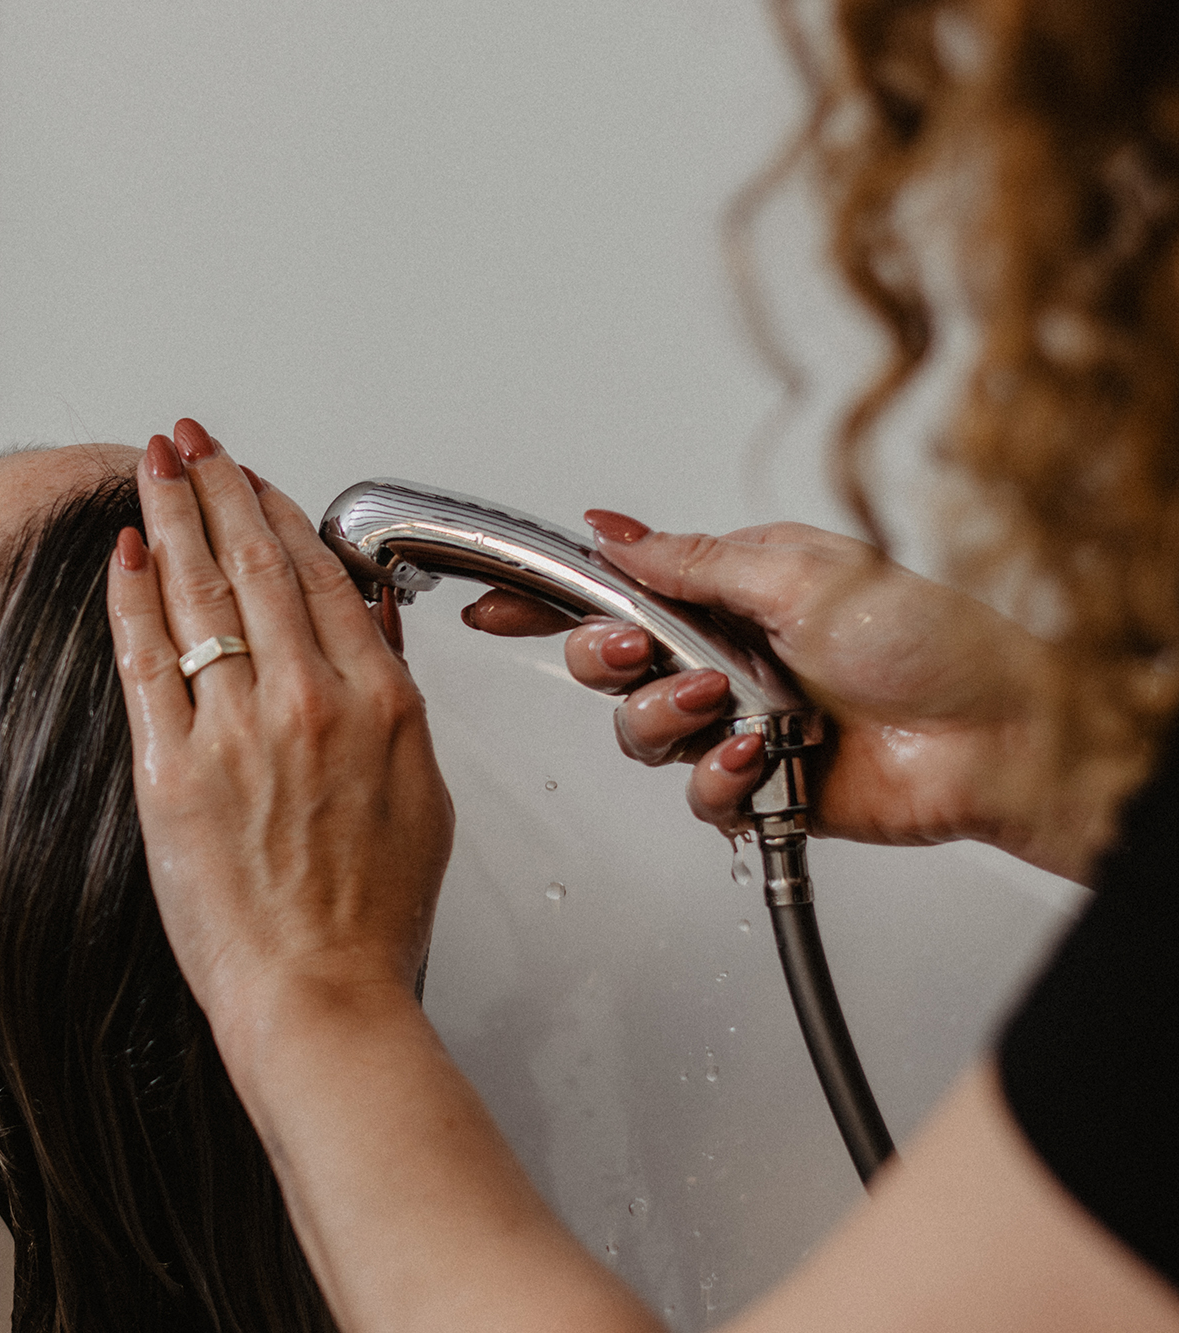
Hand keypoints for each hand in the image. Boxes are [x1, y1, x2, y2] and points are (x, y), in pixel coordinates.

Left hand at [106, 419, 453, 1023]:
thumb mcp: (421, 796)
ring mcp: (236, 731)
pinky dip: (131, 596)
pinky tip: (122, 553)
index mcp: (379, 702)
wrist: (322, 996)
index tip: (252, 477)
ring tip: (152, 468)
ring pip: (197, 592)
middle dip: (216, 484)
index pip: (321, 574)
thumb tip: (369, 634)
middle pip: (254, 562)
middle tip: (189, 441)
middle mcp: (308, 702)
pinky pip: (145, 658)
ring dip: (169, 515)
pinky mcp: (172, 770)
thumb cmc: (371, 918)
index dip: (276, 511)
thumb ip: (392, 703)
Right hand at [463, 514, 1080, 876]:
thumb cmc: (928, 640)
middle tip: (642, 653)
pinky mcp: (755, 787)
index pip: (614, 590)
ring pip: (640, 734)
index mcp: (729, 592)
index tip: (492, 601)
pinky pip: (694, 796)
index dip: (547, 598)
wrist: (994, 737)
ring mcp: (735, 724)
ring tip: (730, 711)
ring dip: (672, 721)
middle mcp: (723, 657)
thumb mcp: (800, 570)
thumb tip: (612, 531)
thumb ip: (689, 560)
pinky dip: (719, 780)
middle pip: (605, 666)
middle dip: (608, 660)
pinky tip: (757, 762)